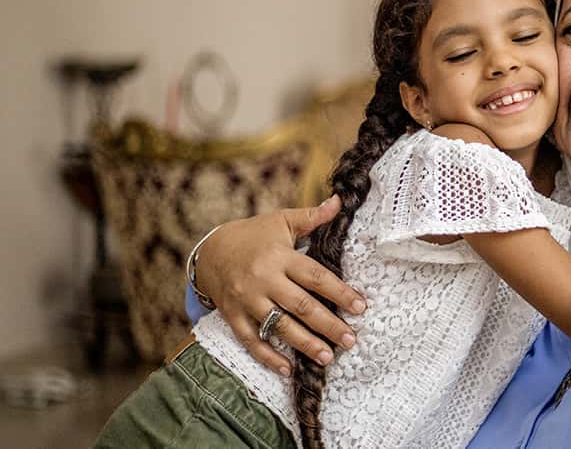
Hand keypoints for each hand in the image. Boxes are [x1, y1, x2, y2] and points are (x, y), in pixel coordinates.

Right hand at [195, 195, 366, 375]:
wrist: (210, 250)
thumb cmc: (254, 235)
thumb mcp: (281, 221)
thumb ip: (312, 218)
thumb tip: (341, 201)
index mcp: (280, 256)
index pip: (315, 276)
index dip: (339, 292)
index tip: (361, 306)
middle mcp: (264, 279)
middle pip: (300, 305)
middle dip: (328, 325)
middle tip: (351, 340)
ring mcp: (247, 300)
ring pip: (278, 326)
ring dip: (304, 344)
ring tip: (327, 358)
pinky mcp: (233, 315)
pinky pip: (251, 340)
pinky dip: (267, 357)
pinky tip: (287, 369)